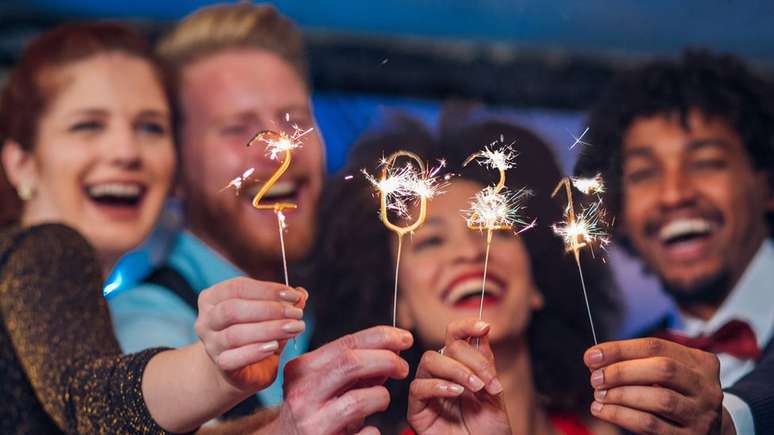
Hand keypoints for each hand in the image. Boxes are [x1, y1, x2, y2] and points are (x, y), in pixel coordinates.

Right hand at [195, 277, 307, 392]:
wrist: (240, 370)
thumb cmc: (255, 335)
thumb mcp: (270, 315)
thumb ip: (284, 303)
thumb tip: (301, 294)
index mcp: (214, 298)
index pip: (238, 287)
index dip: (267, 290)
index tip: (294, 295)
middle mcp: (207, 320)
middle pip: (233, 309)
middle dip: (269, 309)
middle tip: (296, 313)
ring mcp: (211, 344)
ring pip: (235, 334)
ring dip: (269, 329)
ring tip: (293, 328)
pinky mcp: (220, 366)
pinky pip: (233, 358)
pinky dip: (255, 351)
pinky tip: (274, 347)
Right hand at [265, 326, 412, 434]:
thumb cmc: (311, 411)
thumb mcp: (324, 383)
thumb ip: (353, 367)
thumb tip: (392, 347)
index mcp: (302, 369)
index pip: (346, 342)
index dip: (381, 337)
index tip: (404, 338)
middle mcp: (302, 393)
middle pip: (351, 363)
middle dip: (386, 360)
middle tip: (403, 367)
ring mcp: (310, 421)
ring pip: (358, 400)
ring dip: (381, 397)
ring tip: (382, 401)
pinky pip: (365, 433)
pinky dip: (374, 430)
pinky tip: (368, 429)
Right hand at [407, 318, 509, 434]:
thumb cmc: (489, 430)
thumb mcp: (494, 392)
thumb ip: (486, 363)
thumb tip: (483, 329)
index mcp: (460, 366)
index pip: (455, 336)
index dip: (466, 326)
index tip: (485, 326)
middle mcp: (441, 374)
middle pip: (445, 346)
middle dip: (470, 359)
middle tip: (487, 380)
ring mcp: (428, 391)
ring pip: (429, 361)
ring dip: (456, 370)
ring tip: (475, 387)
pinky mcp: (417, 410)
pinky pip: (418, 387)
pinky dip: (439, 385)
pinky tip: (457, 393)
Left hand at [584, 338, 722, 434]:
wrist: (709, 432)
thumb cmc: (676, 394)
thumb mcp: (668, 375)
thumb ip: (639, 363)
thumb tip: (597, 360)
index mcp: (701, 362)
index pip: (656, 346)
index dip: (620, 349)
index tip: (592, 356)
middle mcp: (707, 386)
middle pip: (662, 369)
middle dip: (622, 371)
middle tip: (596, 377)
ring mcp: (702, 414)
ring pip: (660, 398)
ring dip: (621, 395)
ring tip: (598, 395)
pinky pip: (651, 424)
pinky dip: (622, 415)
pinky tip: (603, 410)